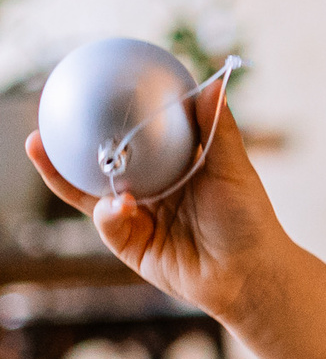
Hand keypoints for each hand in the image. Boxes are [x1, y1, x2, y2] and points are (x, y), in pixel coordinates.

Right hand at [28, 100, 325, 358]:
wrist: (250, 274)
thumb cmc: (249, 219)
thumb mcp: (234, 168)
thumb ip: (217, 129)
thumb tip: (213, 84)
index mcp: (171, 168)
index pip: (134, 137)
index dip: (110, 117)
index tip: (87, 89)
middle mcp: (149, 190)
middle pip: (100, 162)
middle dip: (66, 143)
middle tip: (44, 116)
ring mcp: (135, 217)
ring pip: (90, 191)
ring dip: (63, 172)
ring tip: (41, 146)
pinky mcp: (129, 245)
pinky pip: (106, 222)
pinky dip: (108, 211)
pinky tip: (118, 203)